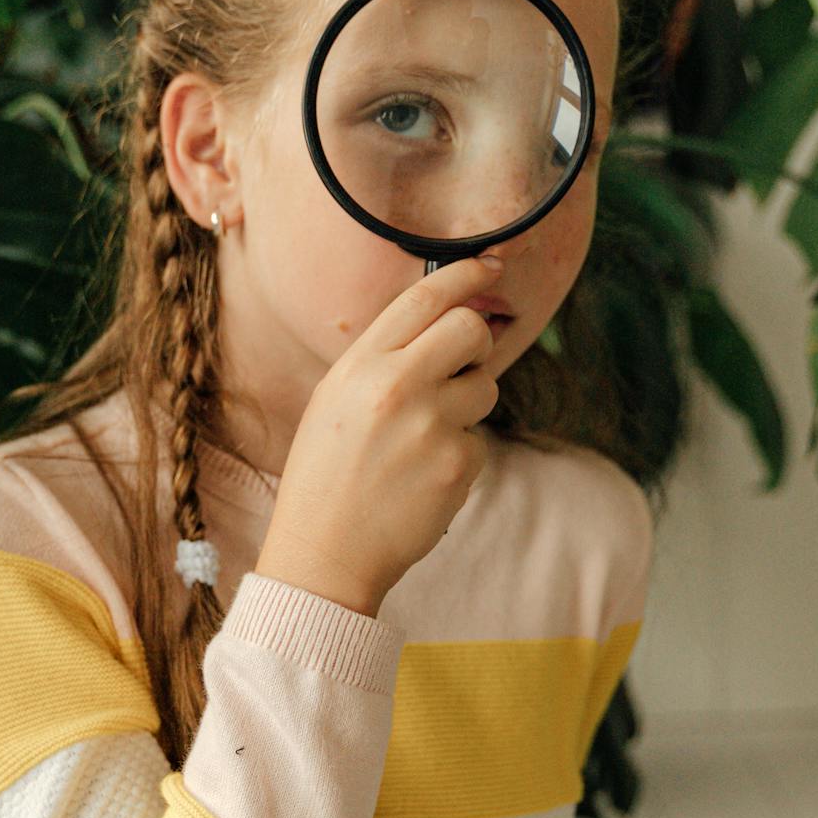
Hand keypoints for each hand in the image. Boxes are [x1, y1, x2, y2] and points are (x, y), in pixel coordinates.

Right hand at [255, 254, 505, 615]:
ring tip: (423, 439)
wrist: (324, 553)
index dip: (466, 273)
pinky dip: (460, 456)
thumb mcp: (335, 399)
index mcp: (360, 364)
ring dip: (467, 404)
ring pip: (485, 386)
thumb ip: (384, 358)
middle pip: (470, 330)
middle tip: (462, 364)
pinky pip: (479, 440)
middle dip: (476, 341)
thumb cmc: (325, 474)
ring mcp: (431, 425)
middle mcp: (397, 386)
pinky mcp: (458, 465)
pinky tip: (423, 479)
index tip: (492, 264)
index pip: (425, 298)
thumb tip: (445, 321)